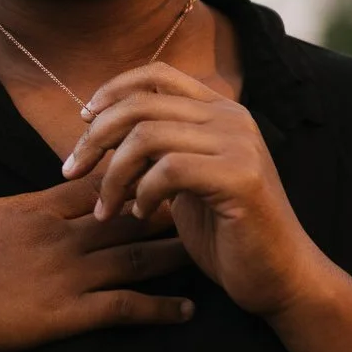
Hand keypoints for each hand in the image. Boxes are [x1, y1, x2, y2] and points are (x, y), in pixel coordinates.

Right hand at [0, 127, 194, 351]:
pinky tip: (187, 311)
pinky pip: (124, 308)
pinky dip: (158, 309)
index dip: (127, 175)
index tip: (156, 167)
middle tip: (202, 201)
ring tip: (208, 249)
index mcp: (31, 209)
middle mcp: (57, 236)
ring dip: (172, 254)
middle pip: (126, 215)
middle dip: (165, 208)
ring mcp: (65, 275)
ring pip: (134, 258)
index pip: (92, 182)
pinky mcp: (65, 313)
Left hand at [61, 64, 331, 319]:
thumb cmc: (227, 234)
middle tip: (72, 170)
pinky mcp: (240, 177)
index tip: (83, 123)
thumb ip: (157, 150)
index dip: (112, 90)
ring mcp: (240, 144)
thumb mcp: (184, 182)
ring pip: (148, 136)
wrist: (279, 277)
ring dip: (113, 174)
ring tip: (105, 208)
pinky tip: (139, 214)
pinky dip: (142, 193)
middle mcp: (232, 117)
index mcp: (220, 110)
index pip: (156, 74)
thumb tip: (100, 127)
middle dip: (96, 137)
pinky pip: (168, 169)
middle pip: (142, 104)